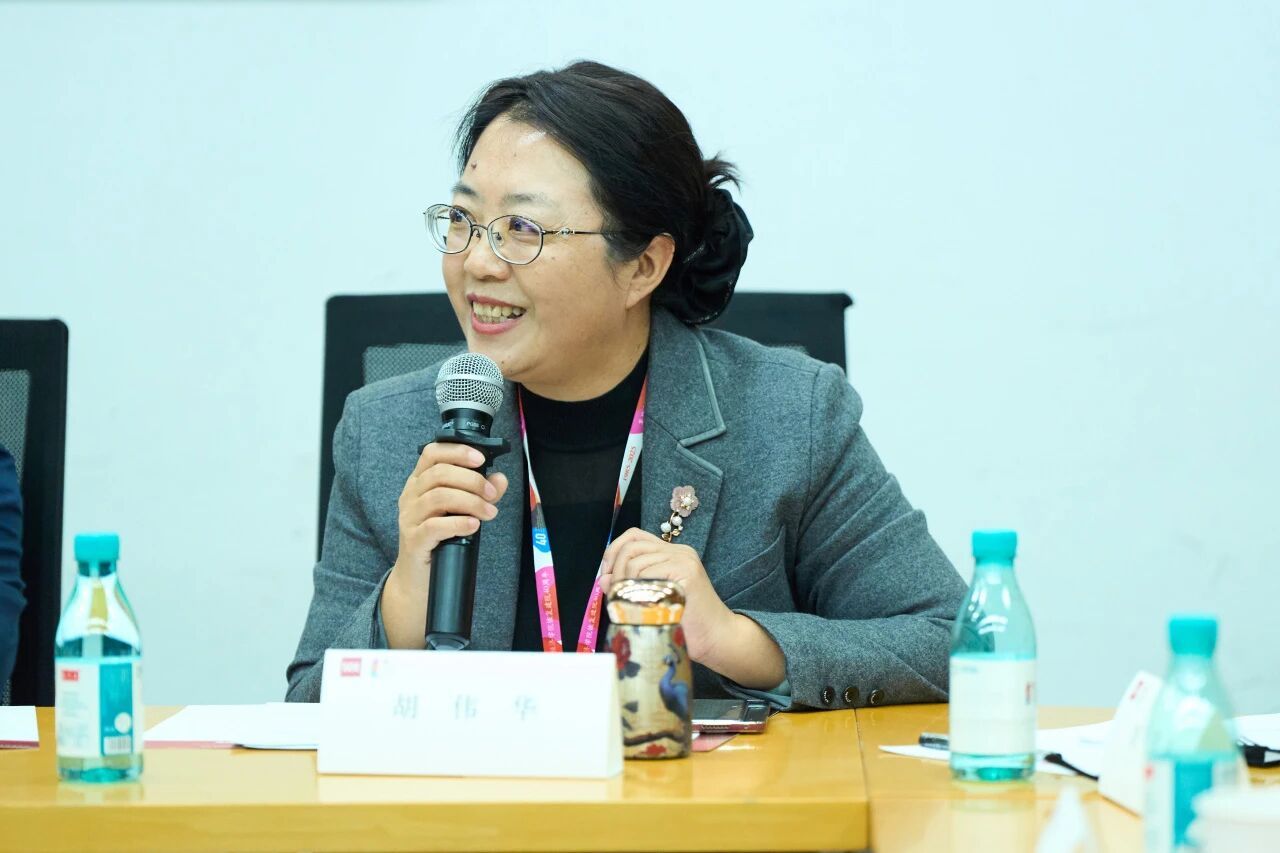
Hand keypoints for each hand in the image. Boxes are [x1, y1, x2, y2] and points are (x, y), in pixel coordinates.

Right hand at [381, 442, 507, 648]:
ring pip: (438, 497)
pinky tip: (473, 525)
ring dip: (470, 502)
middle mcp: (410, 496)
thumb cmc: (441, 539)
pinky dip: (458, 523)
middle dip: (472, 481)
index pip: (432, 453)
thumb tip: (500, 479)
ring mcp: (409, 518)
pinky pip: (434, 526)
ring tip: (490, 512)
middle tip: (492, 495)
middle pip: (439, 474)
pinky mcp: (413, 540)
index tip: (480, 459)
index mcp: (419, 482)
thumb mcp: (462, 511)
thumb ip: (481, 493)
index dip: (457, 451)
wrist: (419, 577)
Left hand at [599, 528, 735, 663]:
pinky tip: (642, 605)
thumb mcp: (651, 599)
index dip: (614, 551)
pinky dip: (636, 589)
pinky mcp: (686, 572)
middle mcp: (678, 551)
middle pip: (632, 545)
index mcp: (671, 553)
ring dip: (623, 583)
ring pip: (635, 561)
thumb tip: (603, 578)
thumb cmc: (684, 624)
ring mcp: (683, 559)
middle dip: (615, 568)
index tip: (607, 575)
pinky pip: (647, 573)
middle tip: (613, 592)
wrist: (716, 639)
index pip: (634, 536)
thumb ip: (629, 585)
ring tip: (627, 603)